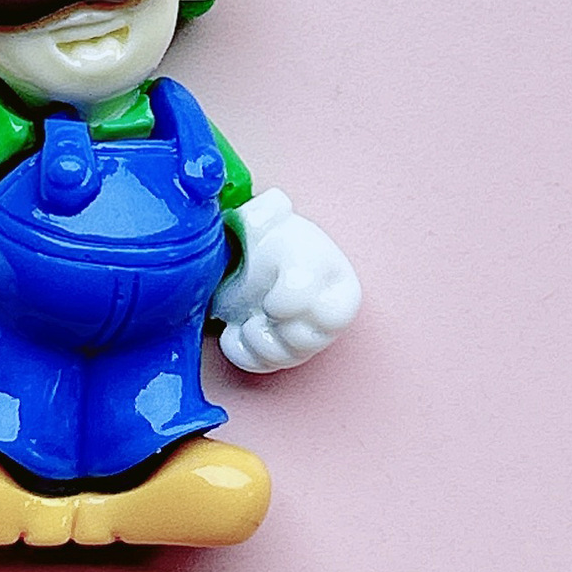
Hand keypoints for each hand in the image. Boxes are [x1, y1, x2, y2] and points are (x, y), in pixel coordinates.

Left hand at [213, 189, 360, 373]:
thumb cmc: (268, 238)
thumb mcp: (269, 217)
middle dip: (276, 322)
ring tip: (248, 312)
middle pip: (305, 340)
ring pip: (281, 356)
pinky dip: (238, 348)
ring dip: (255, 335)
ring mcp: (301, 341)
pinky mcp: (275, 355)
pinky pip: (257, 365)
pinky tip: (233, 327)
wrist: (247, 258)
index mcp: (338, 285)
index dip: (292, 304)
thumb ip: (271, 211)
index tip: (272, 292)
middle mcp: (326, 319)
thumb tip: (274, 206)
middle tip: (261, 302)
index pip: (332, 315)